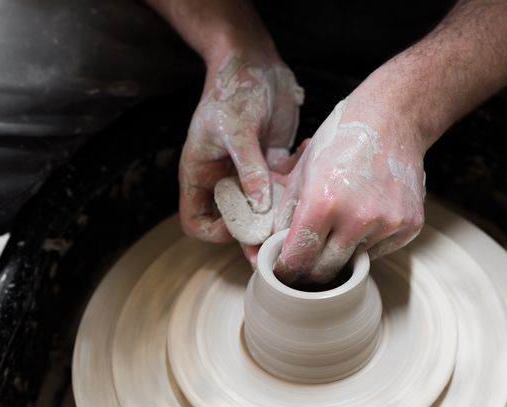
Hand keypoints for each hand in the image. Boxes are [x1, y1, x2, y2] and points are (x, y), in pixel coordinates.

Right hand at [179, 50, 303, 242]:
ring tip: (302, 215)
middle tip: (282, 245)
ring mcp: (250, 173)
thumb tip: (259, 206)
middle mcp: (224, 179)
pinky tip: (308, 158)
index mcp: (201, 175)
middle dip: (258, 236)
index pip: (198, 222)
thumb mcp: (235, 128)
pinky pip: (285, 184)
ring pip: (265, 209)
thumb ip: (248, 168)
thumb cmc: (232, 90)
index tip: (243, 226)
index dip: (217, 232)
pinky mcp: (273, 162)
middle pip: (237, 222)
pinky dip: (298, 181)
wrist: (252, 61)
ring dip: (283, 214)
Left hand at [273, 96, 426, 284]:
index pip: (298, 259)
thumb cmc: (341, 141)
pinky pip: (379, 251)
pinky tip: (367, 215)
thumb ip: (285, 214)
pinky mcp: (409, 225)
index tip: (284, 273)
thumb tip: (268, 249)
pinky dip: (368, 242)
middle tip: (306, 263)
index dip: (287, 270)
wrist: (391, 120)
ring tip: (343, 222)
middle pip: (326, 270)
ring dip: (343, 252)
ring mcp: (387, 223)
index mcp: (323, 202)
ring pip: (354, 262)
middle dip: (311, 271)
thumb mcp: (302, 172)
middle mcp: (357, 217)